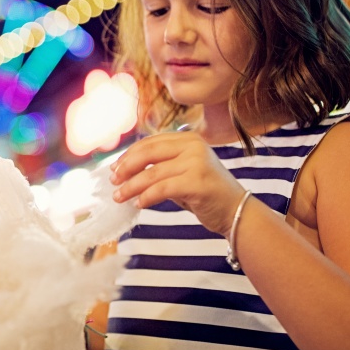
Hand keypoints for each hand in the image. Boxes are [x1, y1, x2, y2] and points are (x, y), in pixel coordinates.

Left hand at [110, 132, 246, 235]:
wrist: (236, 210)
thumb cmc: (205, 193)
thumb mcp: (182, 172)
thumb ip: (160, 166)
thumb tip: (124, 170)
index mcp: (188, 139)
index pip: (150, 143)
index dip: (128, 155)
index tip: (114, 168)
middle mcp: (193, 146)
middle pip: (148, 153)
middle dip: (126, 168)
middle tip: (113, 181)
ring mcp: (197, 163)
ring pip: (152, 173)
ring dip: (131, 186)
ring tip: (119, 197)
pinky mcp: (198, 182)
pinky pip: (162, 189)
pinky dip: (146, 196)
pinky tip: (138, 204)